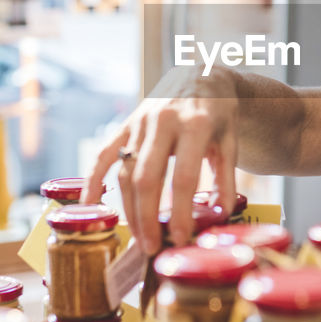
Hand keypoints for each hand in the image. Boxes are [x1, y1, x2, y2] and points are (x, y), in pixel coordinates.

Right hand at [84, 65, 238, 254]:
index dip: (180, 212)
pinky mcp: (126, 124)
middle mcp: (163, 121)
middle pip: (147, 178)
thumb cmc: (219, 112)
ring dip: (128, 207)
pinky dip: (93, 179)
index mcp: (195, 125)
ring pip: (126, 171)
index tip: (180, 238)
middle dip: (147, 217)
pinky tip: (90, 204)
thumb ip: (226, 178)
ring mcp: (140, 122)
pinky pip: (104, 154)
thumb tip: (220, 216)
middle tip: (152, 247)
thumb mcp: (231, 141)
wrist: (202, 74)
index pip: (184, 177)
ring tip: (137, 236)